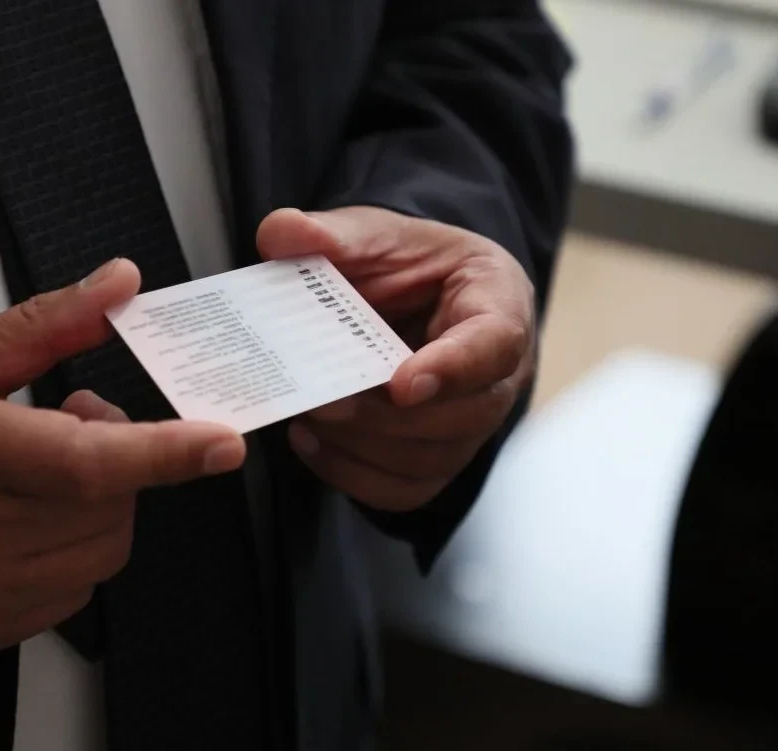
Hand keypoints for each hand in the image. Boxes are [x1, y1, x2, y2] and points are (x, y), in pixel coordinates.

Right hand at [0, 259, 245, 659]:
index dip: (162, 452)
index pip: (82, 461)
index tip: (221, 441)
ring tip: (43, 476)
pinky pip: (68, 597)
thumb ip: (43, 327)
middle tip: (73, 425)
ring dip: (99, 510)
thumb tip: (118, 284)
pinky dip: (70, 555)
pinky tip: (26, 524)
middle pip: (106, 508)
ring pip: (98, 555)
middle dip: (118, 464)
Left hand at [256, 207, 534, 512]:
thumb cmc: (408, 266)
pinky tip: (311, 442)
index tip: (402, 383)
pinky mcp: (438, 459)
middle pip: (465, 415)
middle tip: (325, 402)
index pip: (495, 344)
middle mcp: (499, 375)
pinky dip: (352, 474)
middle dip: (387, 417)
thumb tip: (279, 233)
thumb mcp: (375, 235)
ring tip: (309, 417)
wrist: (413, 299)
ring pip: (431, 459)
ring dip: (363, 446)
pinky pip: (404, 490)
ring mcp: (473, 424)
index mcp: (497, 304)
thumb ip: (334, 234)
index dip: (453, 369)